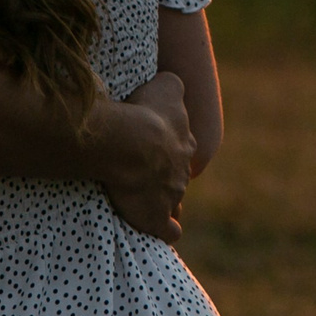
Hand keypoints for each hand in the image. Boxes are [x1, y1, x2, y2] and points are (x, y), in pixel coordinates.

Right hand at [90, 73, 192, 243]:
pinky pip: (168, 230)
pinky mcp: (157, 218)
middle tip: (144, 173)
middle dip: (165, 175)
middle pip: (176, 175)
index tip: (152, 147)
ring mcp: (172, 196)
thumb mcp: (167, 85)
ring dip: (163, 201)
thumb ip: (174, 85)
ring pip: (173, 201)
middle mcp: (182, 171)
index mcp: (185, 143)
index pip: (180, 147)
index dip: (166, 147)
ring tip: (146, 200)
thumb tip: (174, 84)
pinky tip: (159, 229)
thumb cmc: (144, 111)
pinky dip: (166, 230)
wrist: (131, 142)